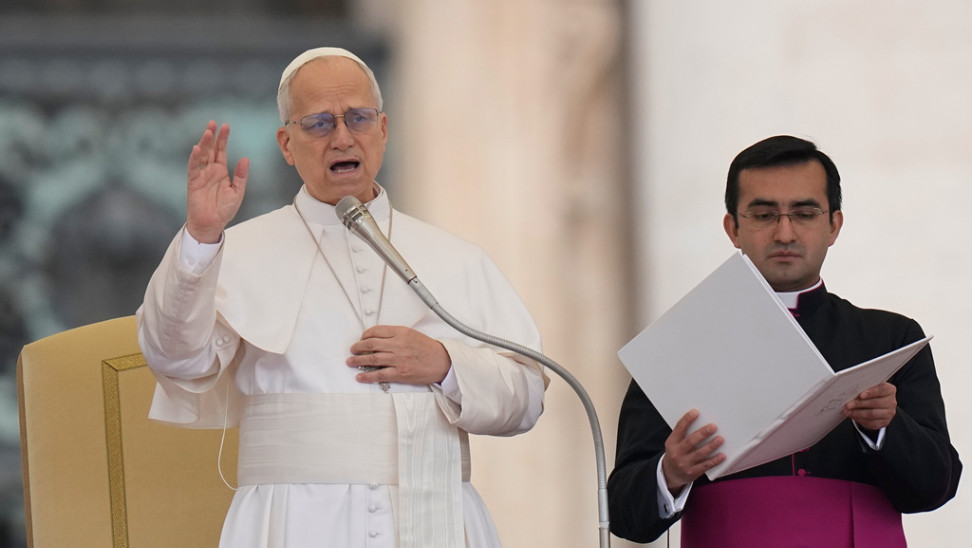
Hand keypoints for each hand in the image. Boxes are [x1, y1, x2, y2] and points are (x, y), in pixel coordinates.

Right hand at [186, 121, 248, 242]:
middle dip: (212, 136)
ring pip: (201, 155)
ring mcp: (201, 175)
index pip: (221, 151)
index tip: (226, 126)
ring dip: (203, 143)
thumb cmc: (224, 209)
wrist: (212, 224)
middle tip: (214, 123)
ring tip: (207, 132)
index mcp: (221, 171)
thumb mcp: (237, 192)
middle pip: (210, 149)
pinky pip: (193, 168)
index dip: (223, 139)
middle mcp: (210, 170)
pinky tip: (197, 149)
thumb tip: (245, 158)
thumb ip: (241, 176)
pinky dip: (194, 158)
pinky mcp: (193, 182)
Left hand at [347, 326, 451, 385]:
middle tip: (353, 350)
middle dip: (358, 347)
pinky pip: (379, 374)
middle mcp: (398, 344)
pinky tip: (360, 376)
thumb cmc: (429, 349)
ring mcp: (398, 359)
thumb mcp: (412, 334)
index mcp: (401, 332)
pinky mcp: (400, 373)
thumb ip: (396, 334)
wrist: (442, 362)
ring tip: (351, 361)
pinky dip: (367, 376)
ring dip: (358, 360)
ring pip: (372, 359)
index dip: (365, 335)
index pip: (376, 331)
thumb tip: (378, 339)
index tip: (361, 339)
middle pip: (371, 345)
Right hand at [661, 409, 725, 492]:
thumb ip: (684, 434)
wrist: (671, 473)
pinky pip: (705, 465)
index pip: (679, 429)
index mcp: (672, 443)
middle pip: (690, 441)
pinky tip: (722, 455)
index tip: (695, 412)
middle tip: (713, 426)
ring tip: (720, 439)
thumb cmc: (677, 453)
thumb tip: (701, 421)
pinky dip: (715, 460)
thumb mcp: (674, 443)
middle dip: (702, 433)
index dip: (687, 420)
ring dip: (711, 446)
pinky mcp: (692, 472)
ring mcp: (684, 464)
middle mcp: (677, 453)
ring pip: (700, 454)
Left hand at [843, 382, 896, 430]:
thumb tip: (850, 392)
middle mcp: (891, 402)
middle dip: (859, 404)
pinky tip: (852, 416)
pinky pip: (871, 422)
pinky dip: (859, 419)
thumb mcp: (868, 388)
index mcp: (889, 390)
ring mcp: (889, 413)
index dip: (871, 392)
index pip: (881, 390)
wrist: (876, 406)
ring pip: (872, 414)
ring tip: (846, 411)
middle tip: (847, 405)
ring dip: (857, 413)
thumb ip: (863, 388)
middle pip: (875, 403)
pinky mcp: (884, 422)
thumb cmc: (870, 394)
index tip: (861, 395)